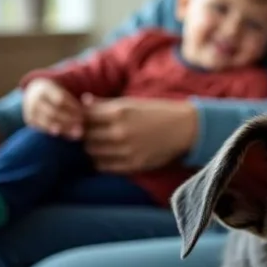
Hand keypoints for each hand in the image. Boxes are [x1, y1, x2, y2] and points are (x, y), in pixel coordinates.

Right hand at [22, 78, 83, 138]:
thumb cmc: (56, 94)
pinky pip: (42, 128)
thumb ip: (73, 100)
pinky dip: (55, 132)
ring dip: (64, 128)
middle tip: (82, 127)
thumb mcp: (62, 92)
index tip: (84, 114)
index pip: (60, 99)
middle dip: (69, 120)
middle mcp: (34, 99)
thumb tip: (88, 105)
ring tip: (77, 134)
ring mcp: (29, 110)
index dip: (73, 107)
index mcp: (44, 88)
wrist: (34, 94)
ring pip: (47, 121)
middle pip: (53, 111)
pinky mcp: (29, 120)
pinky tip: (66, 135)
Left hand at [82, 96, 197, 172]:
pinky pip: (104, 166)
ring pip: (92, 152)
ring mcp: (126, 150)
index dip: (82, 118)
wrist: (184, 128)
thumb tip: (83, 100)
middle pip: (86, 136)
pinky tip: (109, 154)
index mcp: (119, 112)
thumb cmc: (158, 112)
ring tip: (101, 143)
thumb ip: (105, 103)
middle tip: (92, 132)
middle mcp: (120, 132)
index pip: (84, 117)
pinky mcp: (133, 164)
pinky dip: (102, 161)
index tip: (86, 119)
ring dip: (93, 148)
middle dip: (86, 134)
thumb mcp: (132, 103)